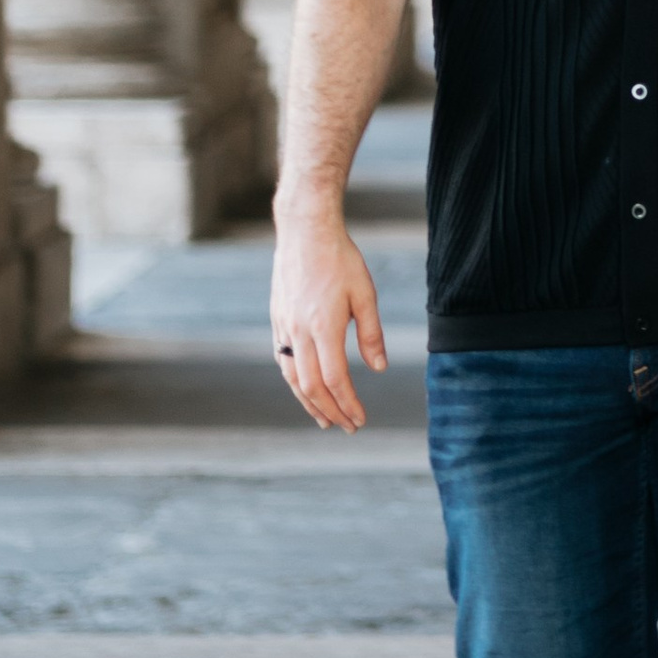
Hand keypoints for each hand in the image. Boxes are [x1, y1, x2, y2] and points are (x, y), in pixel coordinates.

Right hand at [269, 207, 388, 431]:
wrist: (304, 230)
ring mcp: (284, 326)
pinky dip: (294, 381)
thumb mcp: (365, 293)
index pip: (335, 380)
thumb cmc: (340, 258)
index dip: (348, 404)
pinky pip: (282, 359)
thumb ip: (371, 334)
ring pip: (292, 377)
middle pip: (311, 386)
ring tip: (323, 419)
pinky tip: (303, 388)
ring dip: (308, 402)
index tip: (360, 419)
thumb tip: (379, 368)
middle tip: (346, 427)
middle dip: (330, 411)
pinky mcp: (277, 318)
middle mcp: (299, 331)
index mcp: (324, 327)